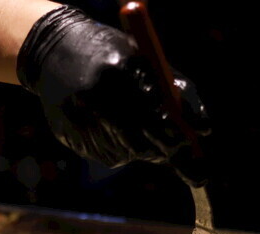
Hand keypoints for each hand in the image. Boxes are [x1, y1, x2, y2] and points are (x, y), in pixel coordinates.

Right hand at [17, 6, 210, 184]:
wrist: (55, 52)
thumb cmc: (116, 55)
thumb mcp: (149, 62)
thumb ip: (180, 93)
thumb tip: (204, 131)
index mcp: (122, 73)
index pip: (158, 121)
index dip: (175, 139)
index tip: (185, 144)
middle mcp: (97, 99)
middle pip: (142, 146)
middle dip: (161, 149)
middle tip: (170, 145)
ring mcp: (80, 121)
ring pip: (126, 154)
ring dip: (138, 146)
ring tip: (126, 118)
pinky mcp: (71, 138)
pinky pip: (108, 155)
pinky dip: (118, 146)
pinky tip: (106, 124)